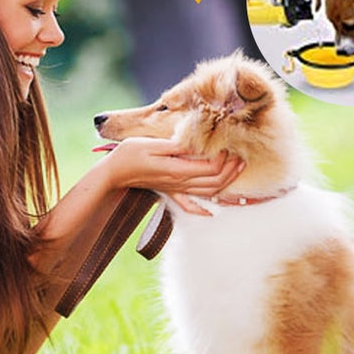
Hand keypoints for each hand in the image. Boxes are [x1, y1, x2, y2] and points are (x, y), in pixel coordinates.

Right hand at [101, 137, 242, 215]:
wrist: (113, 173)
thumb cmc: (129, 155)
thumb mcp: (151, 144)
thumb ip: (176, 145)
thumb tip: (195, 141)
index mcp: (177, 170)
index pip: (210, 168)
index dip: (223, 158)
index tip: (227, 145)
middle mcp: (180, 183)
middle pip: (215, 182)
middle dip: (232, 170)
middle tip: (241, 156)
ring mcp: (175, 190)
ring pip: (208, 192)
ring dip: (226, 183)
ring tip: (238, 169)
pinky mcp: (170, 191)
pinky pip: (190, 205)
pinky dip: (203, 210)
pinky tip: (212, 212)